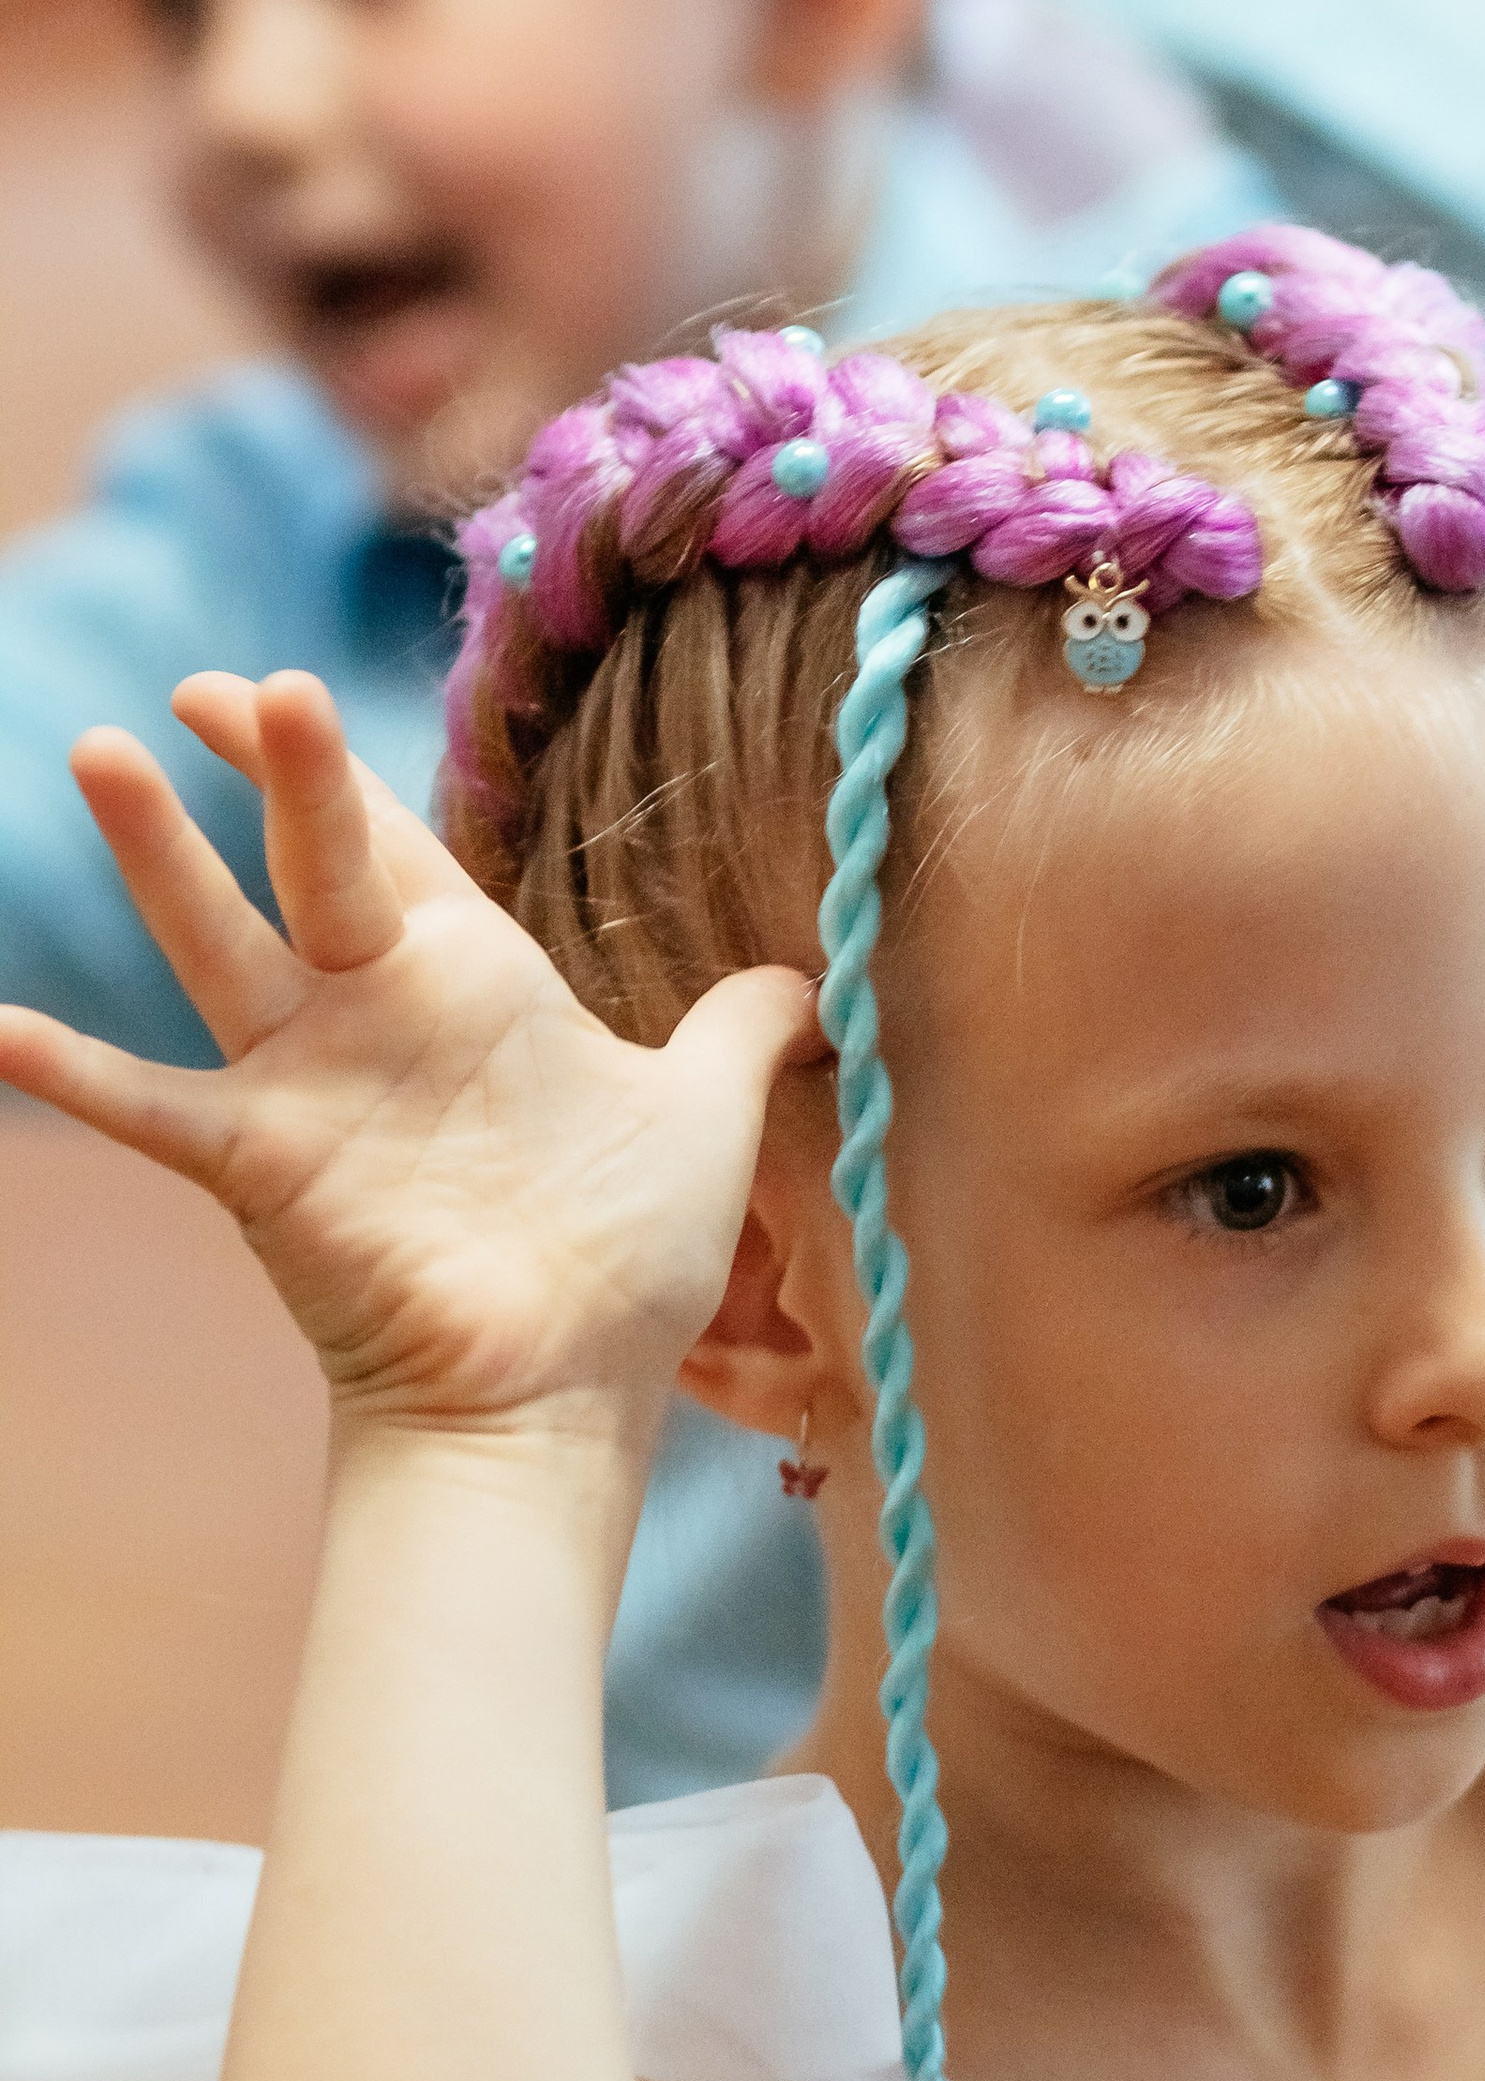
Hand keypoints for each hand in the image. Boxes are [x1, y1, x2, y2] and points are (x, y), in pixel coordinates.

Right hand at [0, 676, 817, 1436]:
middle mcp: (376, 1015)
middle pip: (314, 862)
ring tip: (102, 755)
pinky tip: (1, 1030)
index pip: (392, 844)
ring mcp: (311, 1086)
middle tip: (222, 683)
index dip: (332, 770)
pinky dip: (77, 1075)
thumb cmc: (623, 1267)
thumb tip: (808, 980)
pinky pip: (156, 1111)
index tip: (269, 688)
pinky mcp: (266, 1167)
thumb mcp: (704, 1118)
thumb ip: (741, 1035)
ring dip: (159, 859)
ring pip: (219, 946)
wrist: (563, 1397)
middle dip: (277, 770)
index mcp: (471, 981)